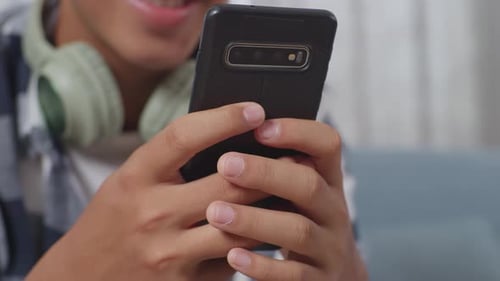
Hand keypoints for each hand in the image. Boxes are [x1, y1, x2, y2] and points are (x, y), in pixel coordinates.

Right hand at [26, 103, 269, 280]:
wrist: (81, 279)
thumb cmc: (111, 222)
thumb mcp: (128, 182)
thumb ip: (169, 164)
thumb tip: (228, 141)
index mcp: (134, 177)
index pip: (184, 136)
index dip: (224, 118)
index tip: (255, 109)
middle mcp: (151, 213)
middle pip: (226, 182)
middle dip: (268, 166)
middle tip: (295, 153)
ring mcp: (168, 253)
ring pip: (238, 225)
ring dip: (271, 208)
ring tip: (293, 190)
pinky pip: (231, 260)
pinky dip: (254, 244)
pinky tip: (271, 231)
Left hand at [206, 119, 367, 279]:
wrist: (332, 273)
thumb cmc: (299, 219)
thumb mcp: (299, 193)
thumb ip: (277, 170)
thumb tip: (223, 142)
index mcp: (328, 179)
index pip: (327, 144)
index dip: (298, 132)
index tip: (260, 127)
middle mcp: (334, 210)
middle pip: (308, 185)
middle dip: (266, 173)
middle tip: (225, 163)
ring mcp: (330, 247)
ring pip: (298, 230)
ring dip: (255, 220)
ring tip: (215, 212)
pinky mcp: (319, 280)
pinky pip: (292, 274)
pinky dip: (262, 266)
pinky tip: (232, 256)